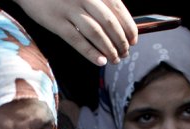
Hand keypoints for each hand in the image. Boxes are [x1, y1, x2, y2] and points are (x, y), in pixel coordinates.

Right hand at [13, 0, 136, 65]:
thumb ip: (99, 4)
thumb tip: (119, 28)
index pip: (118, 8)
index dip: (128, 26)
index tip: (133, 40)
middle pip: (109, 22)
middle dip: (121, 41)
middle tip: (125, 53)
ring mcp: (69, 9)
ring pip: (96, 33)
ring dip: (109, 49)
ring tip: (114, 59)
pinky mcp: (56, 22)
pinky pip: (77, 40)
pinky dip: (91, 53)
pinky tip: (100, 61)